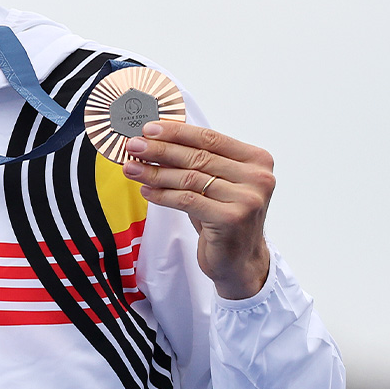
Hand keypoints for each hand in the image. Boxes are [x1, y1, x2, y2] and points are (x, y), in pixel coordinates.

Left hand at [123, 120, 274, 299]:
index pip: (211, 138)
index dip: (177, 132)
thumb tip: (155, 140)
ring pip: (189, 178)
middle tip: (133, 146)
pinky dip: (162, 195)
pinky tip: (146, 190)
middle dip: (160, 150)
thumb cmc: (222, 216)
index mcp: (257, 160)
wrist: (239, 260)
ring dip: (155, 172)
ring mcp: (247, 198)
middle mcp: (258, 177)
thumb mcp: (215, 183)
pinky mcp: (232, 218)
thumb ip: (196, 161)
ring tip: (131, 168)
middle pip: (198, 157)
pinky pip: (186, 200)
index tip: (149, 128)